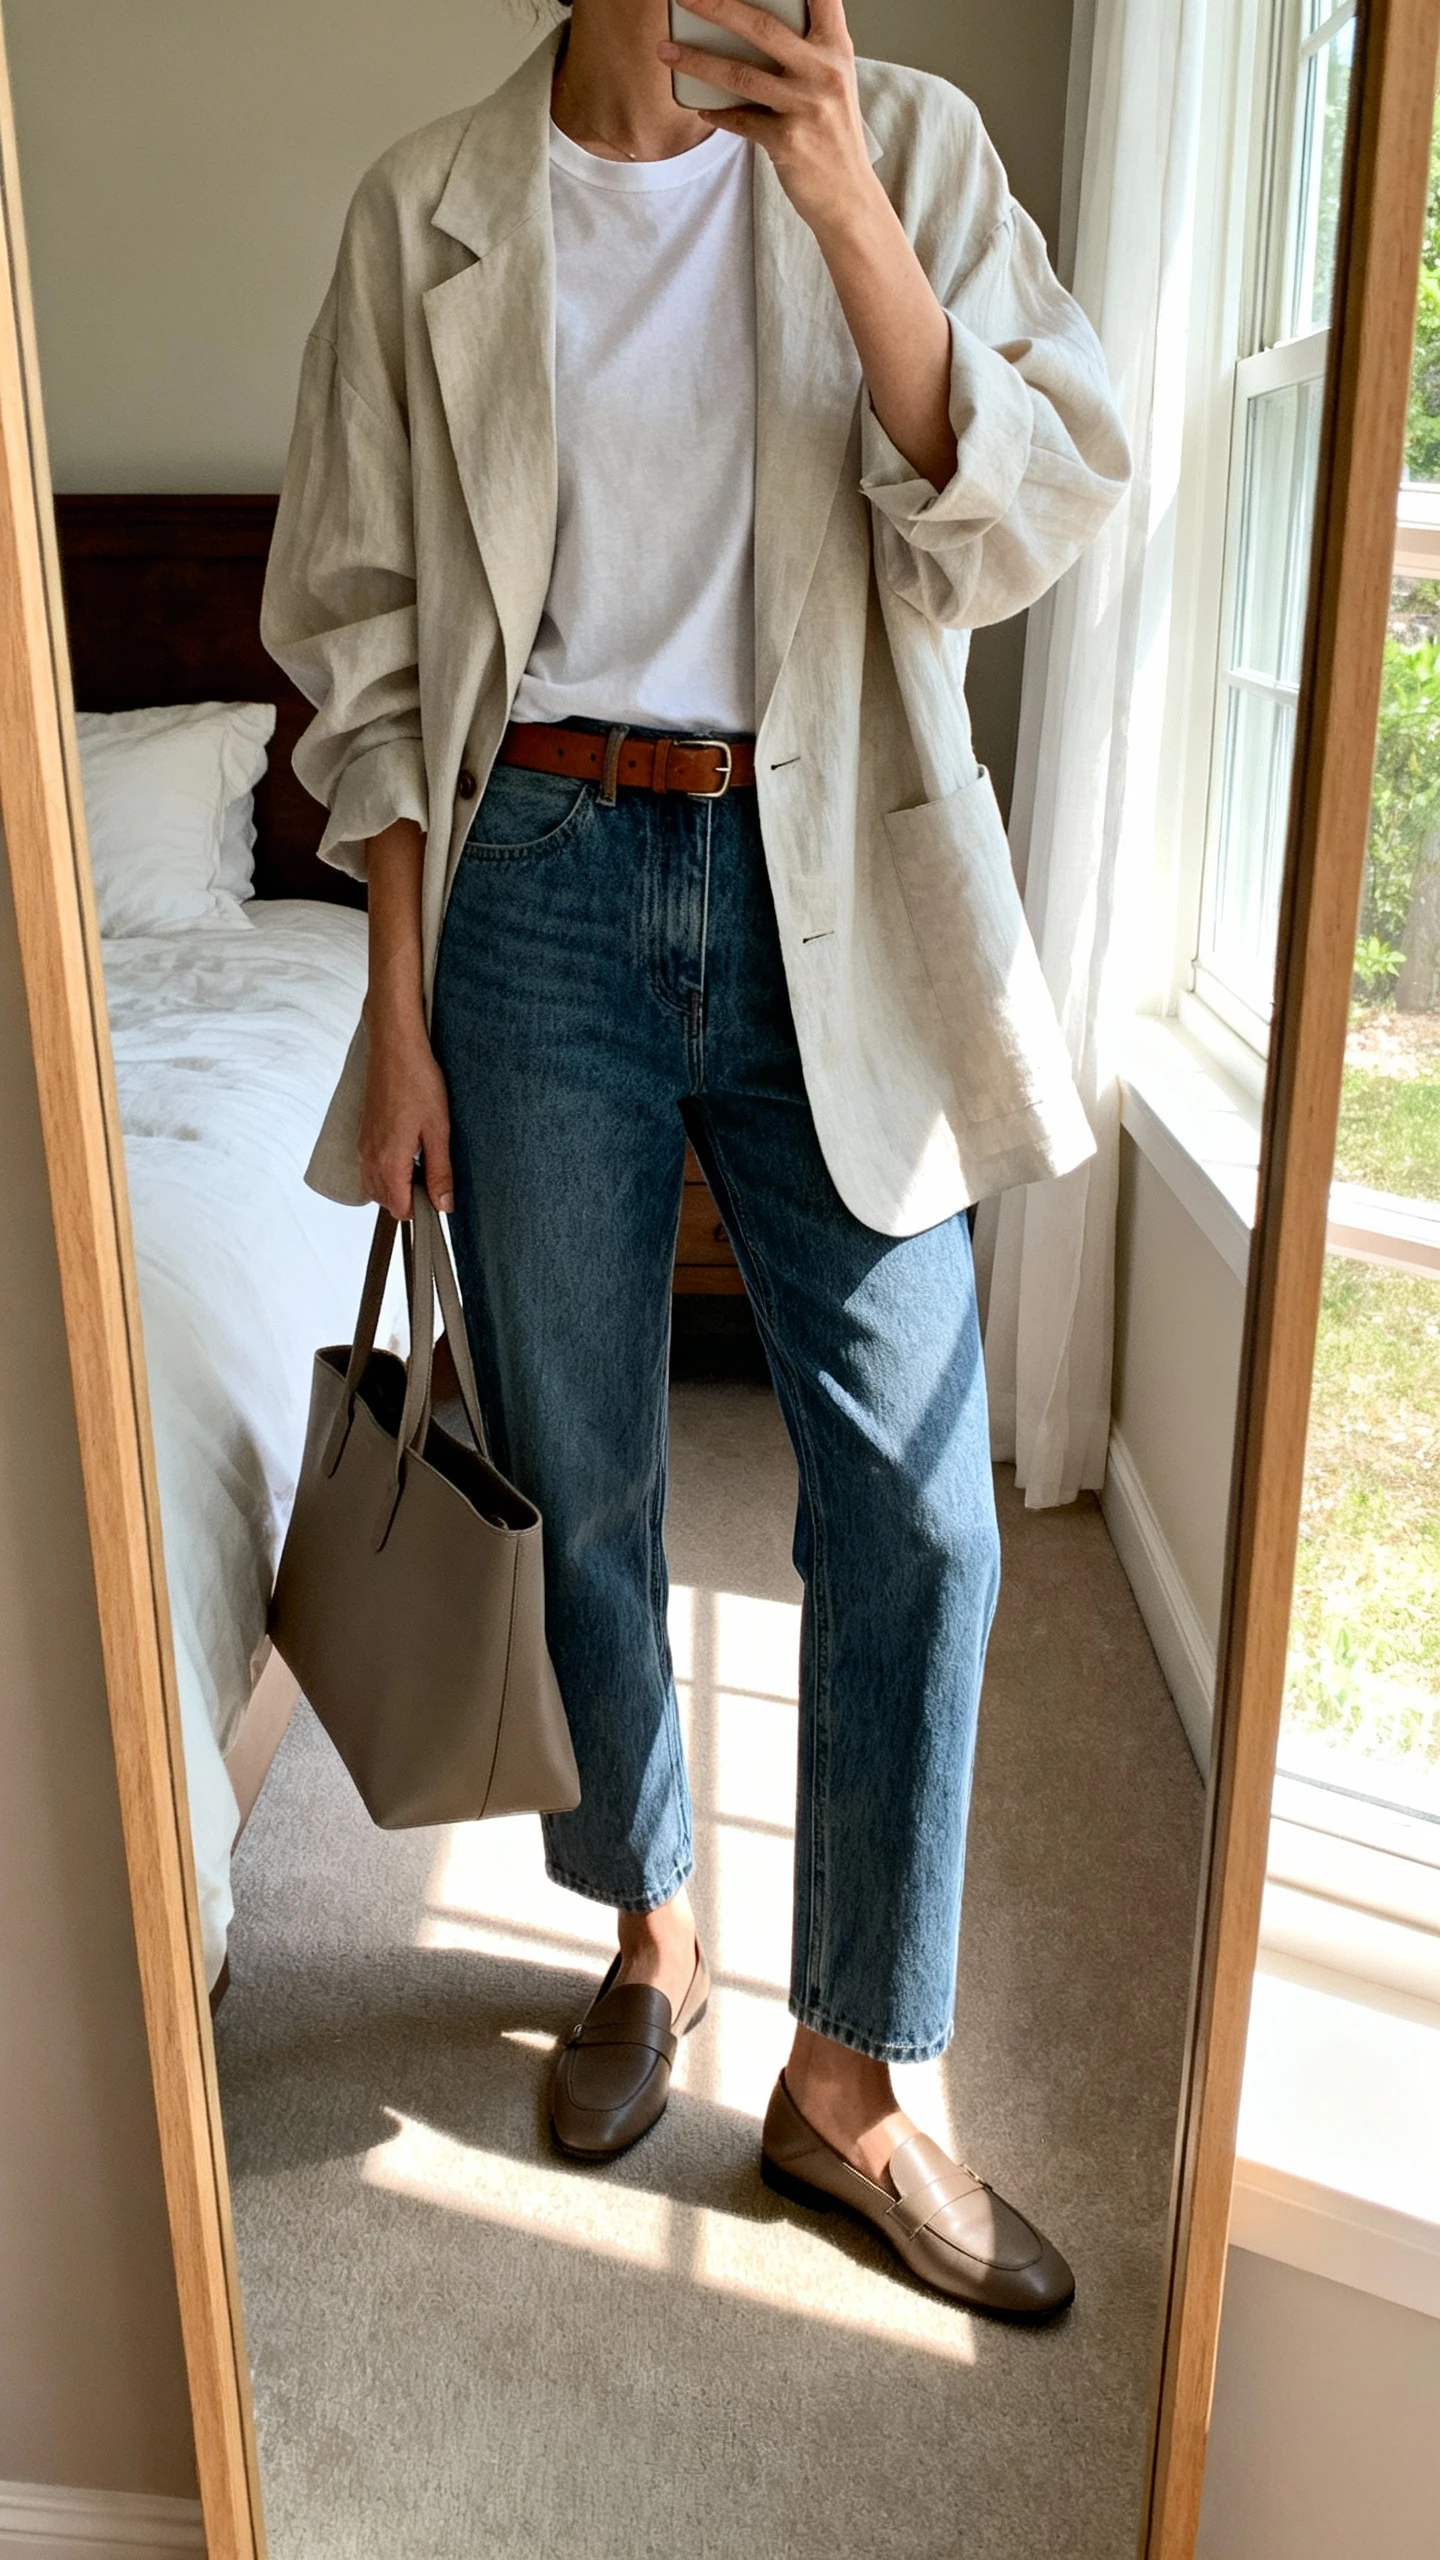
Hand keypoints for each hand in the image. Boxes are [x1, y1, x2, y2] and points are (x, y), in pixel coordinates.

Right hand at [359, 1020, 453, 1221]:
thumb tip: (443, 1206)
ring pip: (375, 1185)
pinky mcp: (363, 1133)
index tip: (439, 1198)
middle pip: (385, 1200)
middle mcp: (369, 1158)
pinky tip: (408, 1151)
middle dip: (408, 1200)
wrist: (395, 1049)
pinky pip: (369, 1167)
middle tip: (434, 1179)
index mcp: (388, 1161)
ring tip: (422, 1164)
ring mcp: (363, 1146)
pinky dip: (386, 1171)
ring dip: (396, 1186)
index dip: (421, 1210)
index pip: (399, 1209)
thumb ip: (440, 1172)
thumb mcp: (439, 1131)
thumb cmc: (419, 1084)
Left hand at [659, 0, 876, 238]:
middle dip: (716, 6)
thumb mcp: (832, 81)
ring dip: (696, 61)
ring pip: (740, 75)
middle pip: (761, 26)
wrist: (849, 196)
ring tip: (666, 51)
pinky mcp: (787, 142)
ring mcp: (806, 107)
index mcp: (836, 49)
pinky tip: (701, 109)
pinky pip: (739, 120)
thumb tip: (748, 25)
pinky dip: (717, 114)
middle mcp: (824, 72)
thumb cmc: (833, 133)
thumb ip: (805, 50)